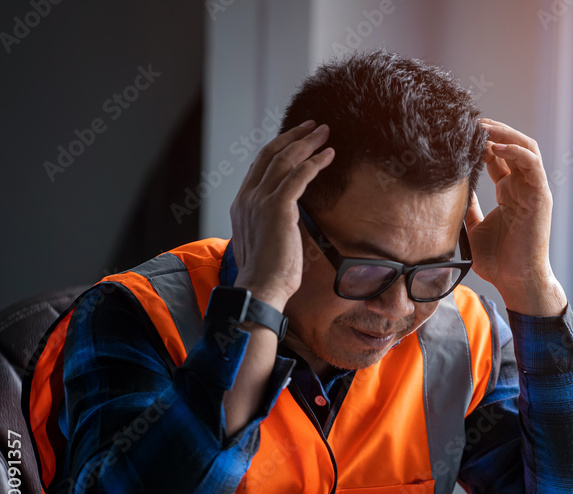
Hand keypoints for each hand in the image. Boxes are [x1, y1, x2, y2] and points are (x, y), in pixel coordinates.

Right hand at [229, 121, 334, 309]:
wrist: (261, 289)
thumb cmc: (268, 274)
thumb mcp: (265, 241)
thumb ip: (271, 223)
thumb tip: (286, 219)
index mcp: (242, 204)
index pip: (259, 166)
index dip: (279, 148)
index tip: (296, 139)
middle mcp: (248, 197)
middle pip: (270, 154)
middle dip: (293, 136)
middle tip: (314, 126)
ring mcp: (260, 200)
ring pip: (285, 160)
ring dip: (307, 143)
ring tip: (325, 132)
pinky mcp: (277, 208)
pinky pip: (298, 176)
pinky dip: (315, 162)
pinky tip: (329, 155)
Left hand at [467, 118, 566, 316]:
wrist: (517, 281)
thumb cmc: (498, 261)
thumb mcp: (473, 228)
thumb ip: (468, 207)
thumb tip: (451, 191)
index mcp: (509, 192)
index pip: (497, 156)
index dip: (481, 142)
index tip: (459, 132)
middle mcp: (523, 187)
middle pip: (512, 145)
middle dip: (493, 130)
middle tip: (470, 121)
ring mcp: (534, 190)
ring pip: (525, 147)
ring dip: (504, 133)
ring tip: (483, 127)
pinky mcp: (540, 196)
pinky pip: (532, 164)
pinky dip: (515, 150)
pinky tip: (495, 147)